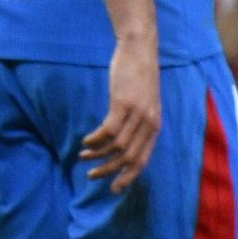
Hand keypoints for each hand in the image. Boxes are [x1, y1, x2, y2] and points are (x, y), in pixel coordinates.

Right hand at [83, 37, 159, 193]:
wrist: (139, 49)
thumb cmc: (139, 74)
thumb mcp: (144, 102)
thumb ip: (138, 120)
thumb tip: (122, 138)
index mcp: (154, 126)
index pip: (142, 160)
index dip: (127, 176)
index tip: (113, 188)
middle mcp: (148, 123)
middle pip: (128, 157)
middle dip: (109, 171)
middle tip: (92, 176)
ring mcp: (136, 114)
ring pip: (116, 146)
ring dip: (97, 155)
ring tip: (83, 156)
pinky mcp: (122, 103)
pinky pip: (108, 130)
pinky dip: (95, 139)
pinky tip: (85, 140)